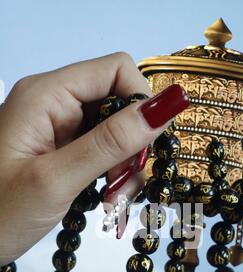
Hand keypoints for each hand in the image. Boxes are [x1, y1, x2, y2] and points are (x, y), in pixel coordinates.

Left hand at [0, 53, 187, 264]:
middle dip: (133, 146)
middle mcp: (55, 105)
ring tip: (113, 201)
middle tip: (122, 186)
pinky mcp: (64, 154)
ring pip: (117, 133)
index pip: (116, 70)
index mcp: (47, 95)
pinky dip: (114, 177)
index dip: (140, 103)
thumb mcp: (58, 178)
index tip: (144, 149)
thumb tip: (167, 105)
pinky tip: (107, 200)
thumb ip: (112, 142)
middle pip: (119, 104)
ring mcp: (60, 131)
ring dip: (126, 168)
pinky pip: (104, 154)